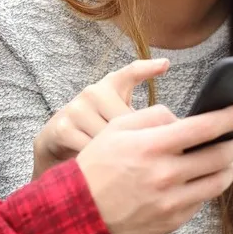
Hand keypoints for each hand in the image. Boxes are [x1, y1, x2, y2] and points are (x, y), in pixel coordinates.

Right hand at [32, 58, 169, 178]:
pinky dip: (98, 163)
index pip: (130, 73)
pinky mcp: (63, 127)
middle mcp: (93, 92)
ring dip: (116, 156)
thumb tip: (176, 128)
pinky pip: (91, 149)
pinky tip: (102, 168)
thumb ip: (141, 117)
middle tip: (137, 156)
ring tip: (117, 164)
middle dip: (134, 141)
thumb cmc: (96, 127)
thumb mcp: (118, 116)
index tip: (165, 65)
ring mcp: (76, 108)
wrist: (56, 140)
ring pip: (108, 137)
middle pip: (125, 120)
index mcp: (110, 85)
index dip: (147, 68)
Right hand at [76, 103, 232, 233]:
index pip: (204, 127)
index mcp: (153, 146)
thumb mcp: (116, 129)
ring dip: (229, 168)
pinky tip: (202, 179)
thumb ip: (152, 117)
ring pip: (217, 182)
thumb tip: (182, 119)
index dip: (229, 117)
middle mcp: (166, 174)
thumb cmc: (96, 166)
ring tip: (229, 160)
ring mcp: (172, 201)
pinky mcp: (172, 221)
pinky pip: (201, 201)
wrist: (80, 214)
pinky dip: (206, 187)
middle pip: (220, 156)